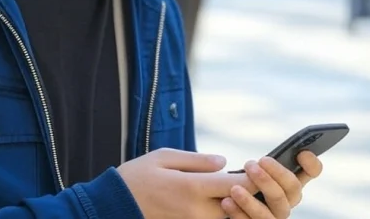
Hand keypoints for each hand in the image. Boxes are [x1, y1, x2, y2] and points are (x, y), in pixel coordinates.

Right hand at [116, 148, 257, 218]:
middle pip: (236, 205)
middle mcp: (195, 210)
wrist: (115, 206)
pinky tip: (214, 199)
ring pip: (224, 217)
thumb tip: (224, 162)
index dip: (251, 178)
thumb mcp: (164, 157)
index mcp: (191, 187)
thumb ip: (197, 160)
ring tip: (231, 188)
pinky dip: (217, 211)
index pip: (234, 185)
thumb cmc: (137, 177)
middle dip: (245, 193)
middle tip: (250, 178)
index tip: (254, 168)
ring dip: (232, 203)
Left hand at [220, 151, 322, 218]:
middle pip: (293, 189)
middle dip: (274, 175)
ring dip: (252, 200)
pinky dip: (239, 213)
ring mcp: (275, 217)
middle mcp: (287, 201)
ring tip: (234, 189)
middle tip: (250, 164)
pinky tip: (227, 202)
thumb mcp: (247, 171)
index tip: (301, 153)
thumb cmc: (236, 184)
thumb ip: (260, 165)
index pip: (311, 172)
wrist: (219, 204)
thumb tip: (262, 161)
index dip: (312, 164)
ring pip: (273, 211)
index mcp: (288, 183)